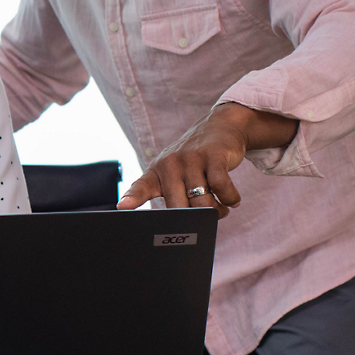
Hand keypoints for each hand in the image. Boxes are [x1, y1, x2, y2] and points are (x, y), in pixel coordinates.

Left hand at [116, 103, 297, 218]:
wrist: (220, 127)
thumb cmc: (195, 159)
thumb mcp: (175, 172)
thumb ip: (173, 196)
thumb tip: (180, 227)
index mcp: (157, 172)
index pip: (141, 187)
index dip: (131, 198)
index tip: (122, 207)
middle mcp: (171, 164)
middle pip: (180, 207)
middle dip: (196, 219)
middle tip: (208, 217)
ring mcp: (191, 159)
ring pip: (203, 201)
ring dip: (217, 211)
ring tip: (221, 209)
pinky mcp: (214, 156)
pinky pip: (222, 187)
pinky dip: (230, 198)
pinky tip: (231, 200)